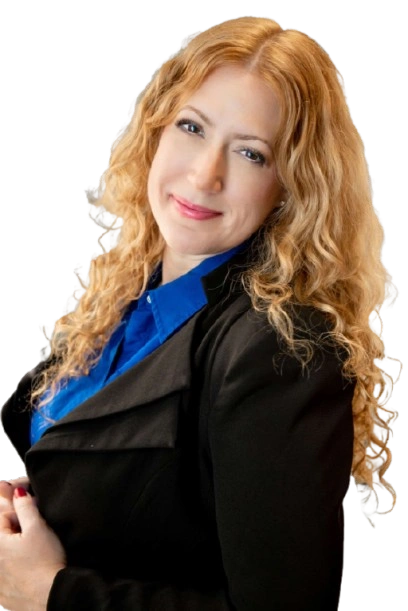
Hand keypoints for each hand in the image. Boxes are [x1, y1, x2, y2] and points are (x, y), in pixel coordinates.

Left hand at [0, 487, 65, 609]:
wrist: (50, 597)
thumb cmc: (45, 564)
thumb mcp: (38, 528)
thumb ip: (26, 507)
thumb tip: (18, 492)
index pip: (3, 515)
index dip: (20, 510)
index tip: (31, 510)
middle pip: (2, 532)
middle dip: (16, 525)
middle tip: (33, 527)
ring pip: (5, 551)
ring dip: (15, 543)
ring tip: (32, 547)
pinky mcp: (2, 591)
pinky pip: (6, 570)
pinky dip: (14, 563)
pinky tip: (28, 565)